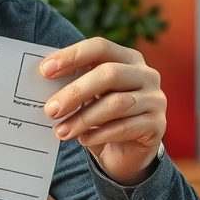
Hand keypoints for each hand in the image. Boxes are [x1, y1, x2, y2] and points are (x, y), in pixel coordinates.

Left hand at [40, 38, 166, 185]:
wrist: (127, 152)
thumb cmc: (103, 117)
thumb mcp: (89, 96)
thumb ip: (74, 83)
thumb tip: (42, 79)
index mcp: (127, 58)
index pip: (100, 47)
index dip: (72, 56)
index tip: (45, 70)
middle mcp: (146, 74)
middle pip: (109, 74)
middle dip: (75, 92)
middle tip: (50, 109)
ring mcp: (155, 99)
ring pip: (117, 104)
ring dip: (84, 118)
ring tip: (61, 131)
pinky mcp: (157, 125)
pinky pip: (126, 127)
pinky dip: (100, 134)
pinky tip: (83, 140)